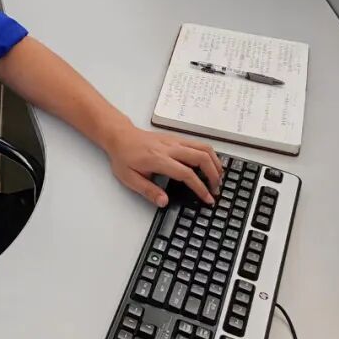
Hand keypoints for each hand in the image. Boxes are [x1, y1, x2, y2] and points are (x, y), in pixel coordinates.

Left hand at [104, 124, 222, 206]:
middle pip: (201, 158)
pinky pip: (199, 143)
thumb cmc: (124, 157)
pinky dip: (209, 154)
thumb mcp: (130, 179)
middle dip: (214, 175)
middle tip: (216, 189)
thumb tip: (164, 202)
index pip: (186, 174)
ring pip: (204, 148)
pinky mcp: (177, 138)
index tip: (207, 198)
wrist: (121, 137)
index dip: (200, 188)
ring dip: (215, 163)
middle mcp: (170, 148)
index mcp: (158, 159)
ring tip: (218, 178)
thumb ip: (148, 191)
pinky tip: (210, 164)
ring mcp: (175, 141)